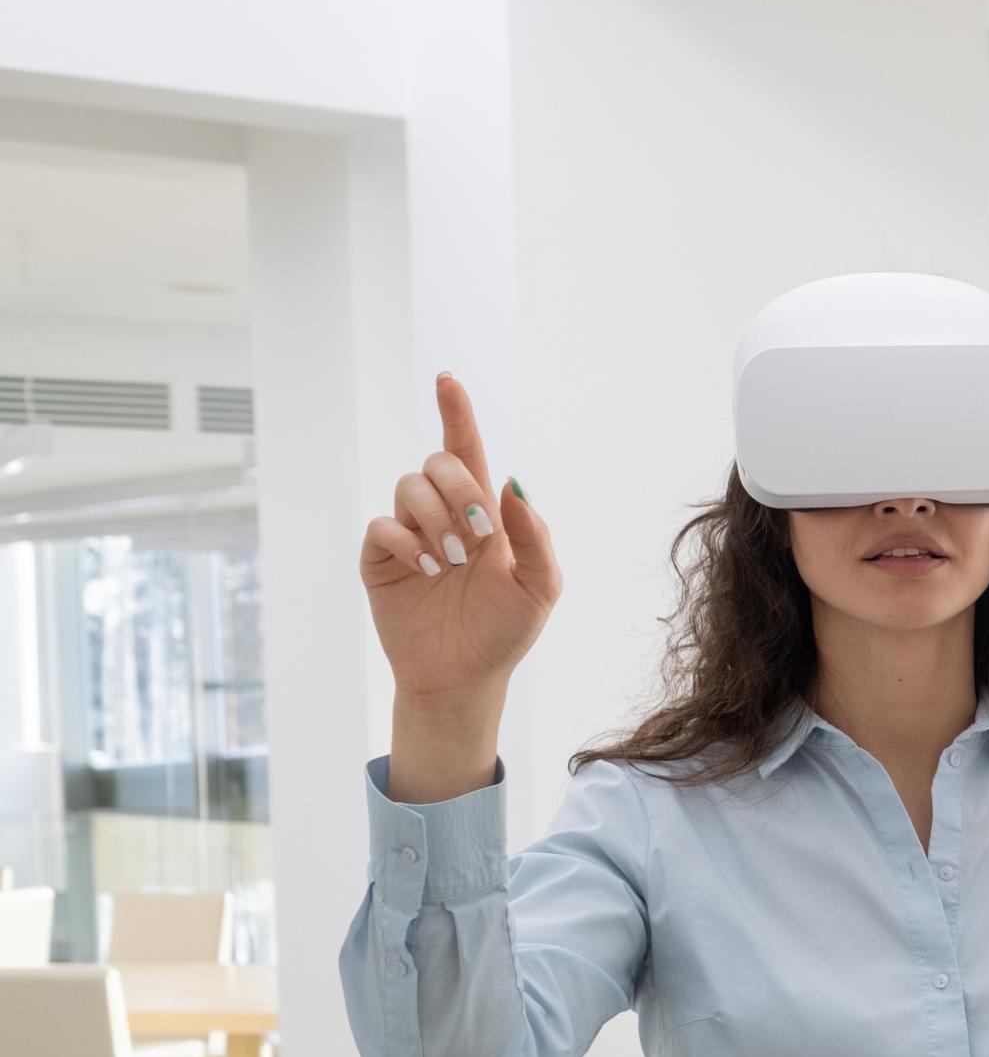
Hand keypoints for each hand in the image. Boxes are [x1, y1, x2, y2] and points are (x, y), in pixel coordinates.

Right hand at [360, 373, 561, 701]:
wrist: (464, 677)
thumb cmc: (505, 631)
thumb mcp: (540, 585)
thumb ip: (533, 534)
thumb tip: (512, 481)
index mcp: (484, 513)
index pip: (468, 450)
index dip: (456, 412)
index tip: (447, 379)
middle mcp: (444, 514)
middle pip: (439, 461)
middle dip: (459, 487)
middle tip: (479, 531)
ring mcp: (409, 533)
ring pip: (409, 486)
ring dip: (436, 517)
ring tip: (451, 561)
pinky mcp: (380, 558)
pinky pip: (382, 525)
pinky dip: (406, 540)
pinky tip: (427, 569)